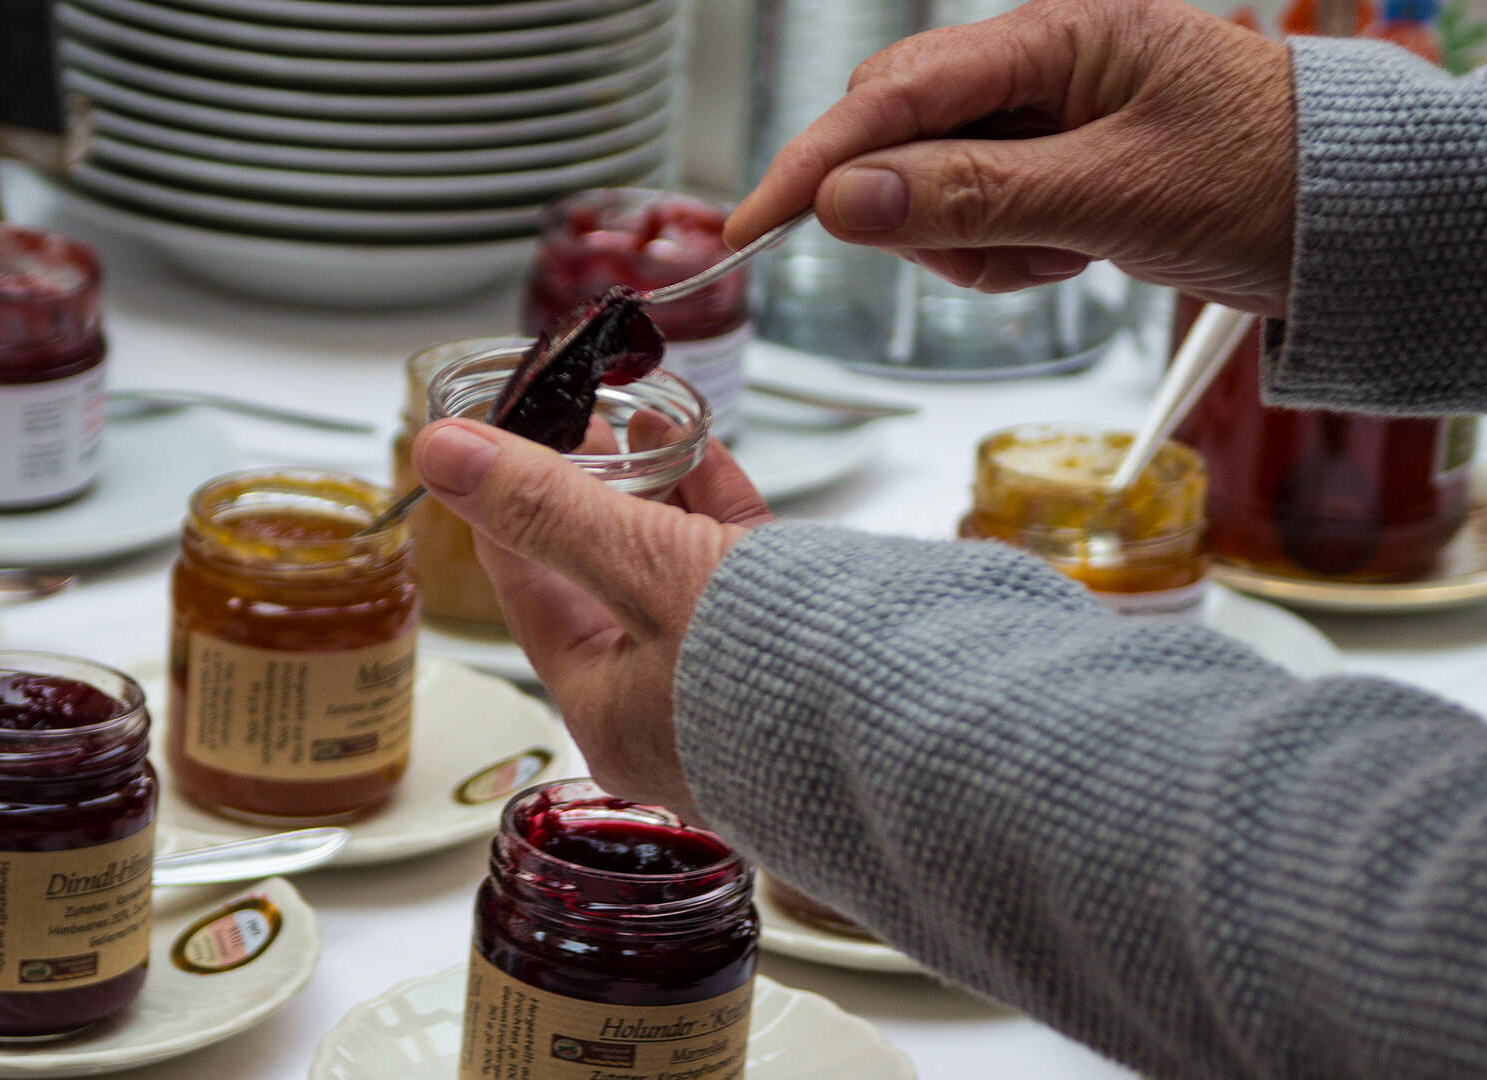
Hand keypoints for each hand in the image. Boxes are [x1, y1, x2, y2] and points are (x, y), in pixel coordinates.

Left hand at [409, 417, 774, 815]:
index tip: (488, 452)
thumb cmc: (777, 674)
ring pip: (671, 574)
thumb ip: (547, 505)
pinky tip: (699, 450)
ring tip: (628, 421)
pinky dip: (714, 509)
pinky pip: (737, 575)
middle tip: (565, 422)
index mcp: (608, 714)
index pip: (530, 600)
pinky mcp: (797, 656)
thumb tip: (441, 451)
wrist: (928, 723)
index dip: (504, 516)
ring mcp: (733, 687)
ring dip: (648, 495)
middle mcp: (667, 713)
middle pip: (600, 585)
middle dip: (581, 497)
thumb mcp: (644, 571)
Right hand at [726, 0, 1295, 314]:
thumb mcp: (1115, 194)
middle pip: (901, 137)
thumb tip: (848, 200)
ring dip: (968, 247)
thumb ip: (973, 196)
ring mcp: (1042, 121)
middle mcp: (1039, 68)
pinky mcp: (1048, 170)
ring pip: (931, 189)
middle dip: (917, 214)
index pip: (897, 91)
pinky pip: (974, 216)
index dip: (817, 159)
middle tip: (989, 257)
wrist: (1356, 222)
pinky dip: (999, 257)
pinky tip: (1064, 258)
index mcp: (1057, 36)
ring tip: (1054, 258)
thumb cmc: (1269, 179)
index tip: (754, 223)